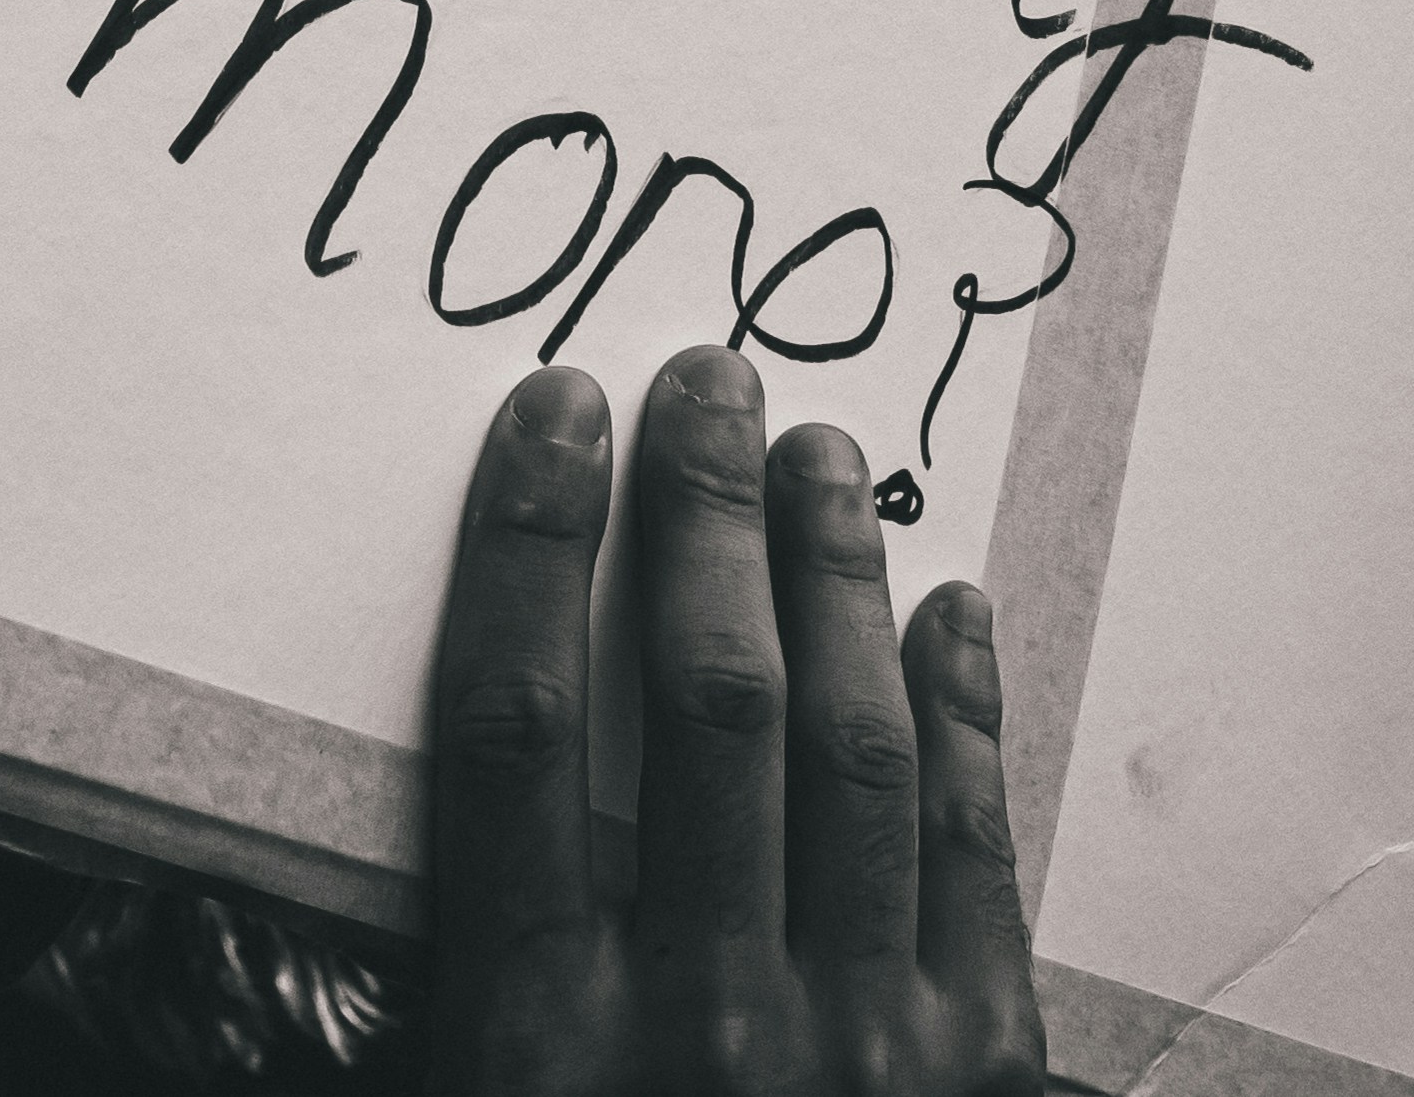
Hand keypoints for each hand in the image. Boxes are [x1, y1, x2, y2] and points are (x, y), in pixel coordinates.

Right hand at [431, 345, 1045, 1096]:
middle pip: (710, 705)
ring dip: (835, 578)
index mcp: (539, 1048)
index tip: (557, 416)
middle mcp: (705, 1031)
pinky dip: (961, 717)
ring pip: (853, 751)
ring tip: (820, 458)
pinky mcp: (976, 1076)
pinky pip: (970, 858)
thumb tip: (462, 746)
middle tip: (712, 385)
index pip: (522, 730)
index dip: (536, 545)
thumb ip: (437, 968)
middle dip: (708, 515)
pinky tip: (946, 615)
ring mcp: (858, 1054)